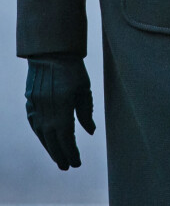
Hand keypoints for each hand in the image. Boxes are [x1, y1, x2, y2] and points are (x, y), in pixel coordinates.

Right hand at [25, 55, 95, 169]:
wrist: (50, 51)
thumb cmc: (72, 67)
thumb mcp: (84, 88)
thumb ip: (86, 111)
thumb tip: (91, 131)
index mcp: (62, 109)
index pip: (67, 138)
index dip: (72, 153)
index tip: (77, 163)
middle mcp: (46, 112)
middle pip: (53, 141)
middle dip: (61, 155)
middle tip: (68, 166)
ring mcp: (36, 108)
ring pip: (41, 135)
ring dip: (50, 148)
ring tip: (58, 157)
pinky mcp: (30, 102)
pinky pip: (34, 124)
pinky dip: (40, 135)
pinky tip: (45, 139)